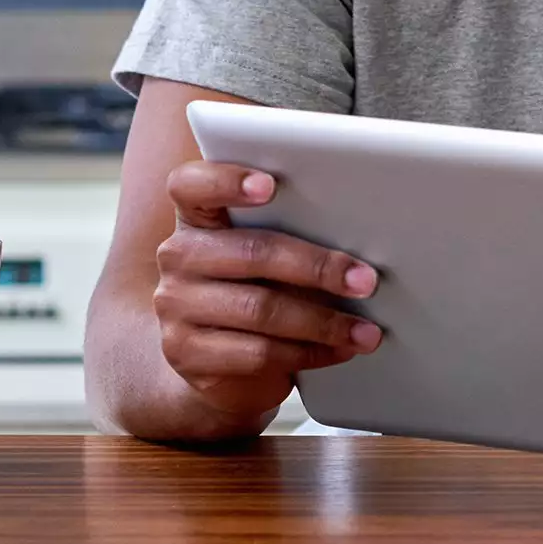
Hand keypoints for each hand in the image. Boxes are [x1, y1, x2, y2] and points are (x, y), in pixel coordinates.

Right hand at [153, 160, 382, 422]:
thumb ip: (294, 229)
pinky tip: (339, 350)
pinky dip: (309, 352)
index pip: (192, 185)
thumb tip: (363, 235)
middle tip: (366, 280)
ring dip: (324, 321)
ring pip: (261, 309)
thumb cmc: (257, 288)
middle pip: (252, 252)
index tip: (270, 185)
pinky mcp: (187, 355)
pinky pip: (258, 353)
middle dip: (319, 267)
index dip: (226, 180)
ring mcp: (176, 308)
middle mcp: (179, 257)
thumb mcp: (267, 254)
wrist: (218, 363)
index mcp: (197, 217)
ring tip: (366, 330)